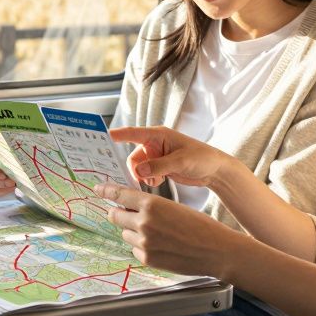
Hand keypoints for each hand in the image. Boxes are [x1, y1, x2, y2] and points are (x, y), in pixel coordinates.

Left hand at [95, 183, 242, 276]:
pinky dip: (142, 247)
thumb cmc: (200, 226)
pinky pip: (135, 250)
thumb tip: (132, 206)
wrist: (216, 250)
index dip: (106, 190)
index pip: (119, 194)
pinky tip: (160, 246)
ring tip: (156, 232)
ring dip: (133, 231)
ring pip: (125, 233)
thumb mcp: (174, 206)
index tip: (98, 188)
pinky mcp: (147, 259)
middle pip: (115, 215)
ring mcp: (144, 243)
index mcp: (151, 204)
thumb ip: (151, 206)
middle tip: (125, 212)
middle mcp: (143, 223)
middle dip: (118, 213)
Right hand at [110, 126, 235, 188]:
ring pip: (137, 168)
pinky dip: (148, 180)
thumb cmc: (202, 158)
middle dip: (136, 170)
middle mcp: (154, 144)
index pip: (132, 133)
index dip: (116, 135)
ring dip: (143, 177)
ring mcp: (156, 156)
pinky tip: (160, 182)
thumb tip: (138, 172)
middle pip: (132, 157)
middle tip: (144, 179)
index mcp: (158, 135)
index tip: (101, 137)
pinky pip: (144, 175)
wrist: (214, 170)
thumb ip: (158, 166)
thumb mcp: (180, 161)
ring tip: (157, 181)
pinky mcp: (158, 167)